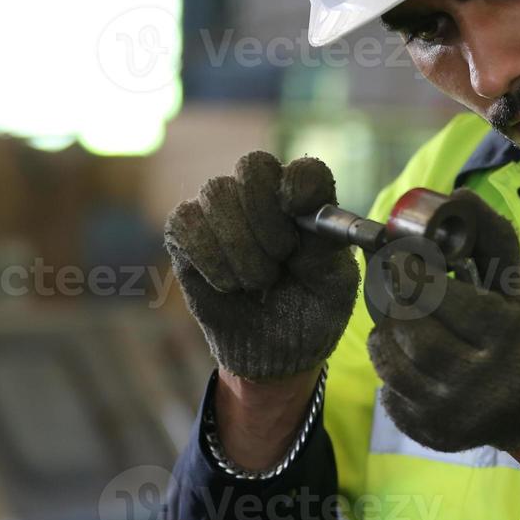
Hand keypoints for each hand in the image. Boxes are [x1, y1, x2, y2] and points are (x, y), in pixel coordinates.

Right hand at [164, 150, 358, 380]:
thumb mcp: (333, 284)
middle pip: (252, 166)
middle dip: (265, 216)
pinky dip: (209, 257)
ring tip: (258, 281)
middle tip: (280, 258)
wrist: (274, 353)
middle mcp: (263, 193)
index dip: (299, 184)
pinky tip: (229, 284)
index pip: (304, 169)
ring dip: (240, 246)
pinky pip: (186, 221)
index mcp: (307, 199)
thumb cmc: (310, 311)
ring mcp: (222, 209)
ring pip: (217, 192)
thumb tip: (309, 211)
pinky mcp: (186, 232)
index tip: (297, 210)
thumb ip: (326, 245)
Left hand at [366, 189, 519, 453]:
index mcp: (509, 335)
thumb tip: (456, 195)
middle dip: (393, 301)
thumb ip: (489, 236)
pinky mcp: (437, 435)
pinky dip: (389, 368)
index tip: (399, 255)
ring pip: (394, 364)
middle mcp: (485, 381)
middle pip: (414, 333)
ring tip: (395, 314)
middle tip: (388, 280)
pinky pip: (391, 395)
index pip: (444, 300)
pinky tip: (404, 351)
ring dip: (384, 332)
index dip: (413, 273)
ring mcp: (458, 413)